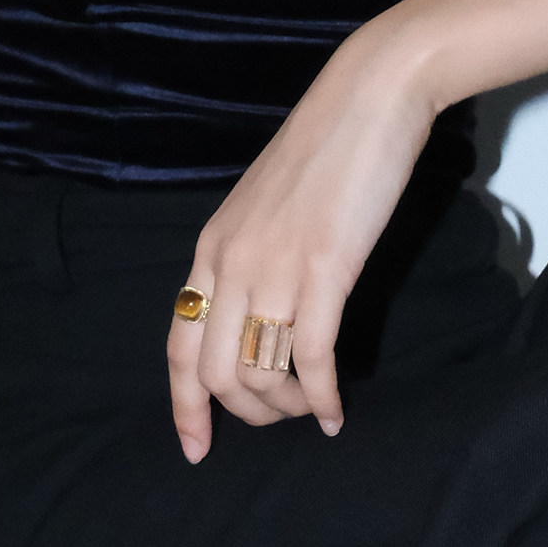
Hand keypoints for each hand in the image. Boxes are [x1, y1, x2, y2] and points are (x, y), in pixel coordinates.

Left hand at [167, 14, 434, 461]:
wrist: (367, 97)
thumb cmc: (324, 146)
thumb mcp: (263, 203)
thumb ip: (250, 253)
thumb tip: (256, 311)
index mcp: (212, 245)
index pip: (180, 344)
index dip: (184, 406)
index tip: (197, 449)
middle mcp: (232, 262)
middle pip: (216, 374)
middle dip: (249, 414)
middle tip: (284, 418)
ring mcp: (276, 266)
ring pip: (260, 374)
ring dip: (288, 406)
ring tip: (314, 407)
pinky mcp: (324, 268)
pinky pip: (312, 357)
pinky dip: (323, 396)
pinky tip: (337, 411)